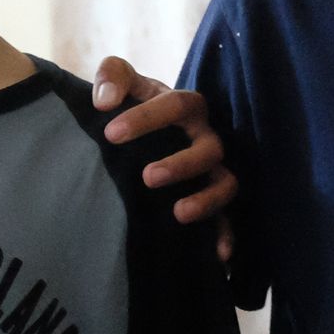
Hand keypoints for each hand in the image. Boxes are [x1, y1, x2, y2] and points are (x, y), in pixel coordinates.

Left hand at [91, 58, 238, 257]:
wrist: (141, 136)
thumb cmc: (131, 108)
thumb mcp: (120, 86)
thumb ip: (111, 77)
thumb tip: (104, 101)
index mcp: (185, 106)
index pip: (175, 106)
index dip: (146, 118)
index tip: (110, 133)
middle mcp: (205, 138)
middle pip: (208, 148)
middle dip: (181, 164)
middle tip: (147, 177)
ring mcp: (213, 171)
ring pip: (225, 183)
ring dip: (206, 199)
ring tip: (178, 214)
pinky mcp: (214, 203)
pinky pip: (229, 220)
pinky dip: (227, 236)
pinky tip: (218, 255)